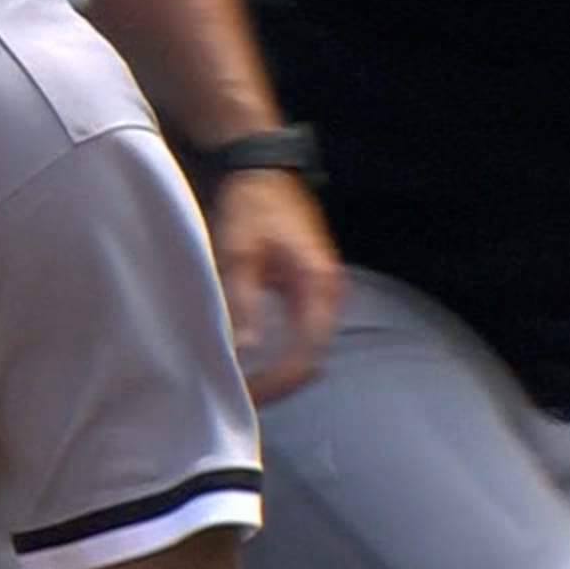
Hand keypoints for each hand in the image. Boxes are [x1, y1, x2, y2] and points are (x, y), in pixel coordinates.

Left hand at [211, 168, 344, 402]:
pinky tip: (256, 361)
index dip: (278, 381)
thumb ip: (243, 302)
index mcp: (319, 287)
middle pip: (313, 358)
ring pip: (310, 348)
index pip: (307, 354)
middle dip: (280, 383)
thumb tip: (246, 350)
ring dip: (282, 371)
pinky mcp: (312, 290)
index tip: (246, 395)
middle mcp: (331, 295)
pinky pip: (304, 333)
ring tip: (246, 386)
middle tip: (242, 398)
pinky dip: (283, 353)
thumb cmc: (251, 207)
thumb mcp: (239, 253)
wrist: (264, 170)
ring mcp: (324, 293)